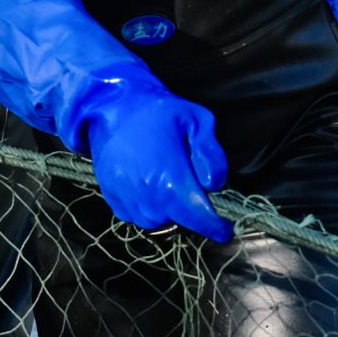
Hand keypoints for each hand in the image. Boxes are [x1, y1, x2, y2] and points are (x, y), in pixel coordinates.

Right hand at [85, 91, 233, 241]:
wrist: (111, 107)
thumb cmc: (157, 112)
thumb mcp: (197, 120)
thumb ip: (212, 155)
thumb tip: (213, 185)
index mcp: (170, 179)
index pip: (199, 218)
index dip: (216, 228)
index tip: (226, 229)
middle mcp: (148, 197)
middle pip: (181, 220)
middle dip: (191, 208)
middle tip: (188, 177)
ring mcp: (128, 201)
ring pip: (159, 220)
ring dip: (168, 207)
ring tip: (164, 175)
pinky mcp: (113, 200)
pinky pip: (139, 214)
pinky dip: (148, 205)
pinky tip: (147, 179)